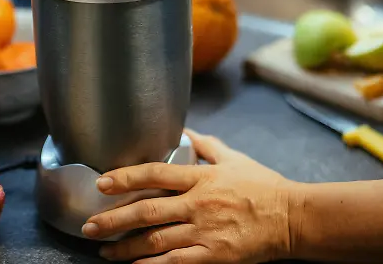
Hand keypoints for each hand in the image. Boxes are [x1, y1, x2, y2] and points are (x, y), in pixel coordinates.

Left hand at [82, 129, 295, 263]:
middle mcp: (199, 203)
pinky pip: (176, 263)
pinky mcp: (214, 256)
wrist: (293, 218)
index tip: (102, 182)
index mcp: (202, 177)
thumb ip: (207, 146)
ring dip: (126, 246)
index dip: (126, 177)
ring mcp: (205, 232)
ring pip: (156, 240)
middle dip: (114, 218)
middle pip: (147, 210)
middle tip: (89, 224)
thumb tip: (185, 132)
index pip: (156, 173)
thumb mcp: (235, 159)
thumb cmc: (265, 187)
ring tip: (104, 249)